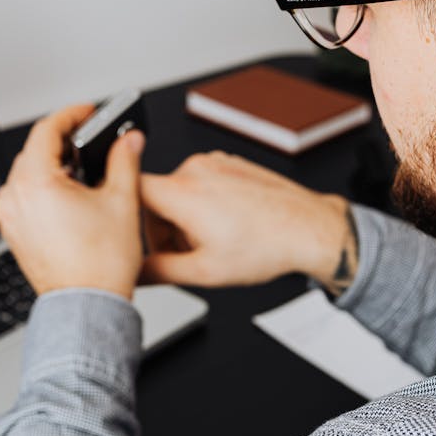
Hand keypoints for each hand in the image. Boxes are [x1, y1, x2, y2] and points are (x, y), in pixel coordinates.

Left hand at [0, 103, 145, 298]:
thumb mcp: (122, 201)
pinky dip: (46, 186)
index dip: (72, 115)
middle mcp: (14, 198)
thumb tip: (128, 141)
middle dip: (65, 140)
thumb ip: (125, 160)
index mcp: (34, 184)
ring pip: (29, 173)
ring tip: (86, 168)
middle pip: (35, 150)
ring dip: (55, 164)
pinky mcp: (14, 232)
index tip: (89, 112)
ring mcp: (10, 217)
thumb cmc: (100, 266)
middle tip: (93, 138)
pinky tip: (72, 193)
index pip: (46, 130)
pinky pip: (25, 196)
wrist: (88, 307)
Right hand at [139, 151, 354, 291]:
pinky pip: (202, 182)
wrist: (308, 229)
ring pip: (180, 190)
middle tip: (184, 254)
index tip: (135, 237)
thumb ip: (158, 271)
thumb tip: (134, 273)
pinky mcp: (230, 162)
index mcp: (182, 192)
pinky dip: (205, 204)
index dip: (127, 218)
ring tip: (212, 243)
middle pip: (155, 196)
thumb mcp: (204, 272)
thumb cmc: (266, 247)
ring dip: (185, 217)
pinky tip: (227, 227)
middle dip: (163, 227)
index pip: (130, 191)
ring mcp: (216, 162)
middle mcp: (196, 169)